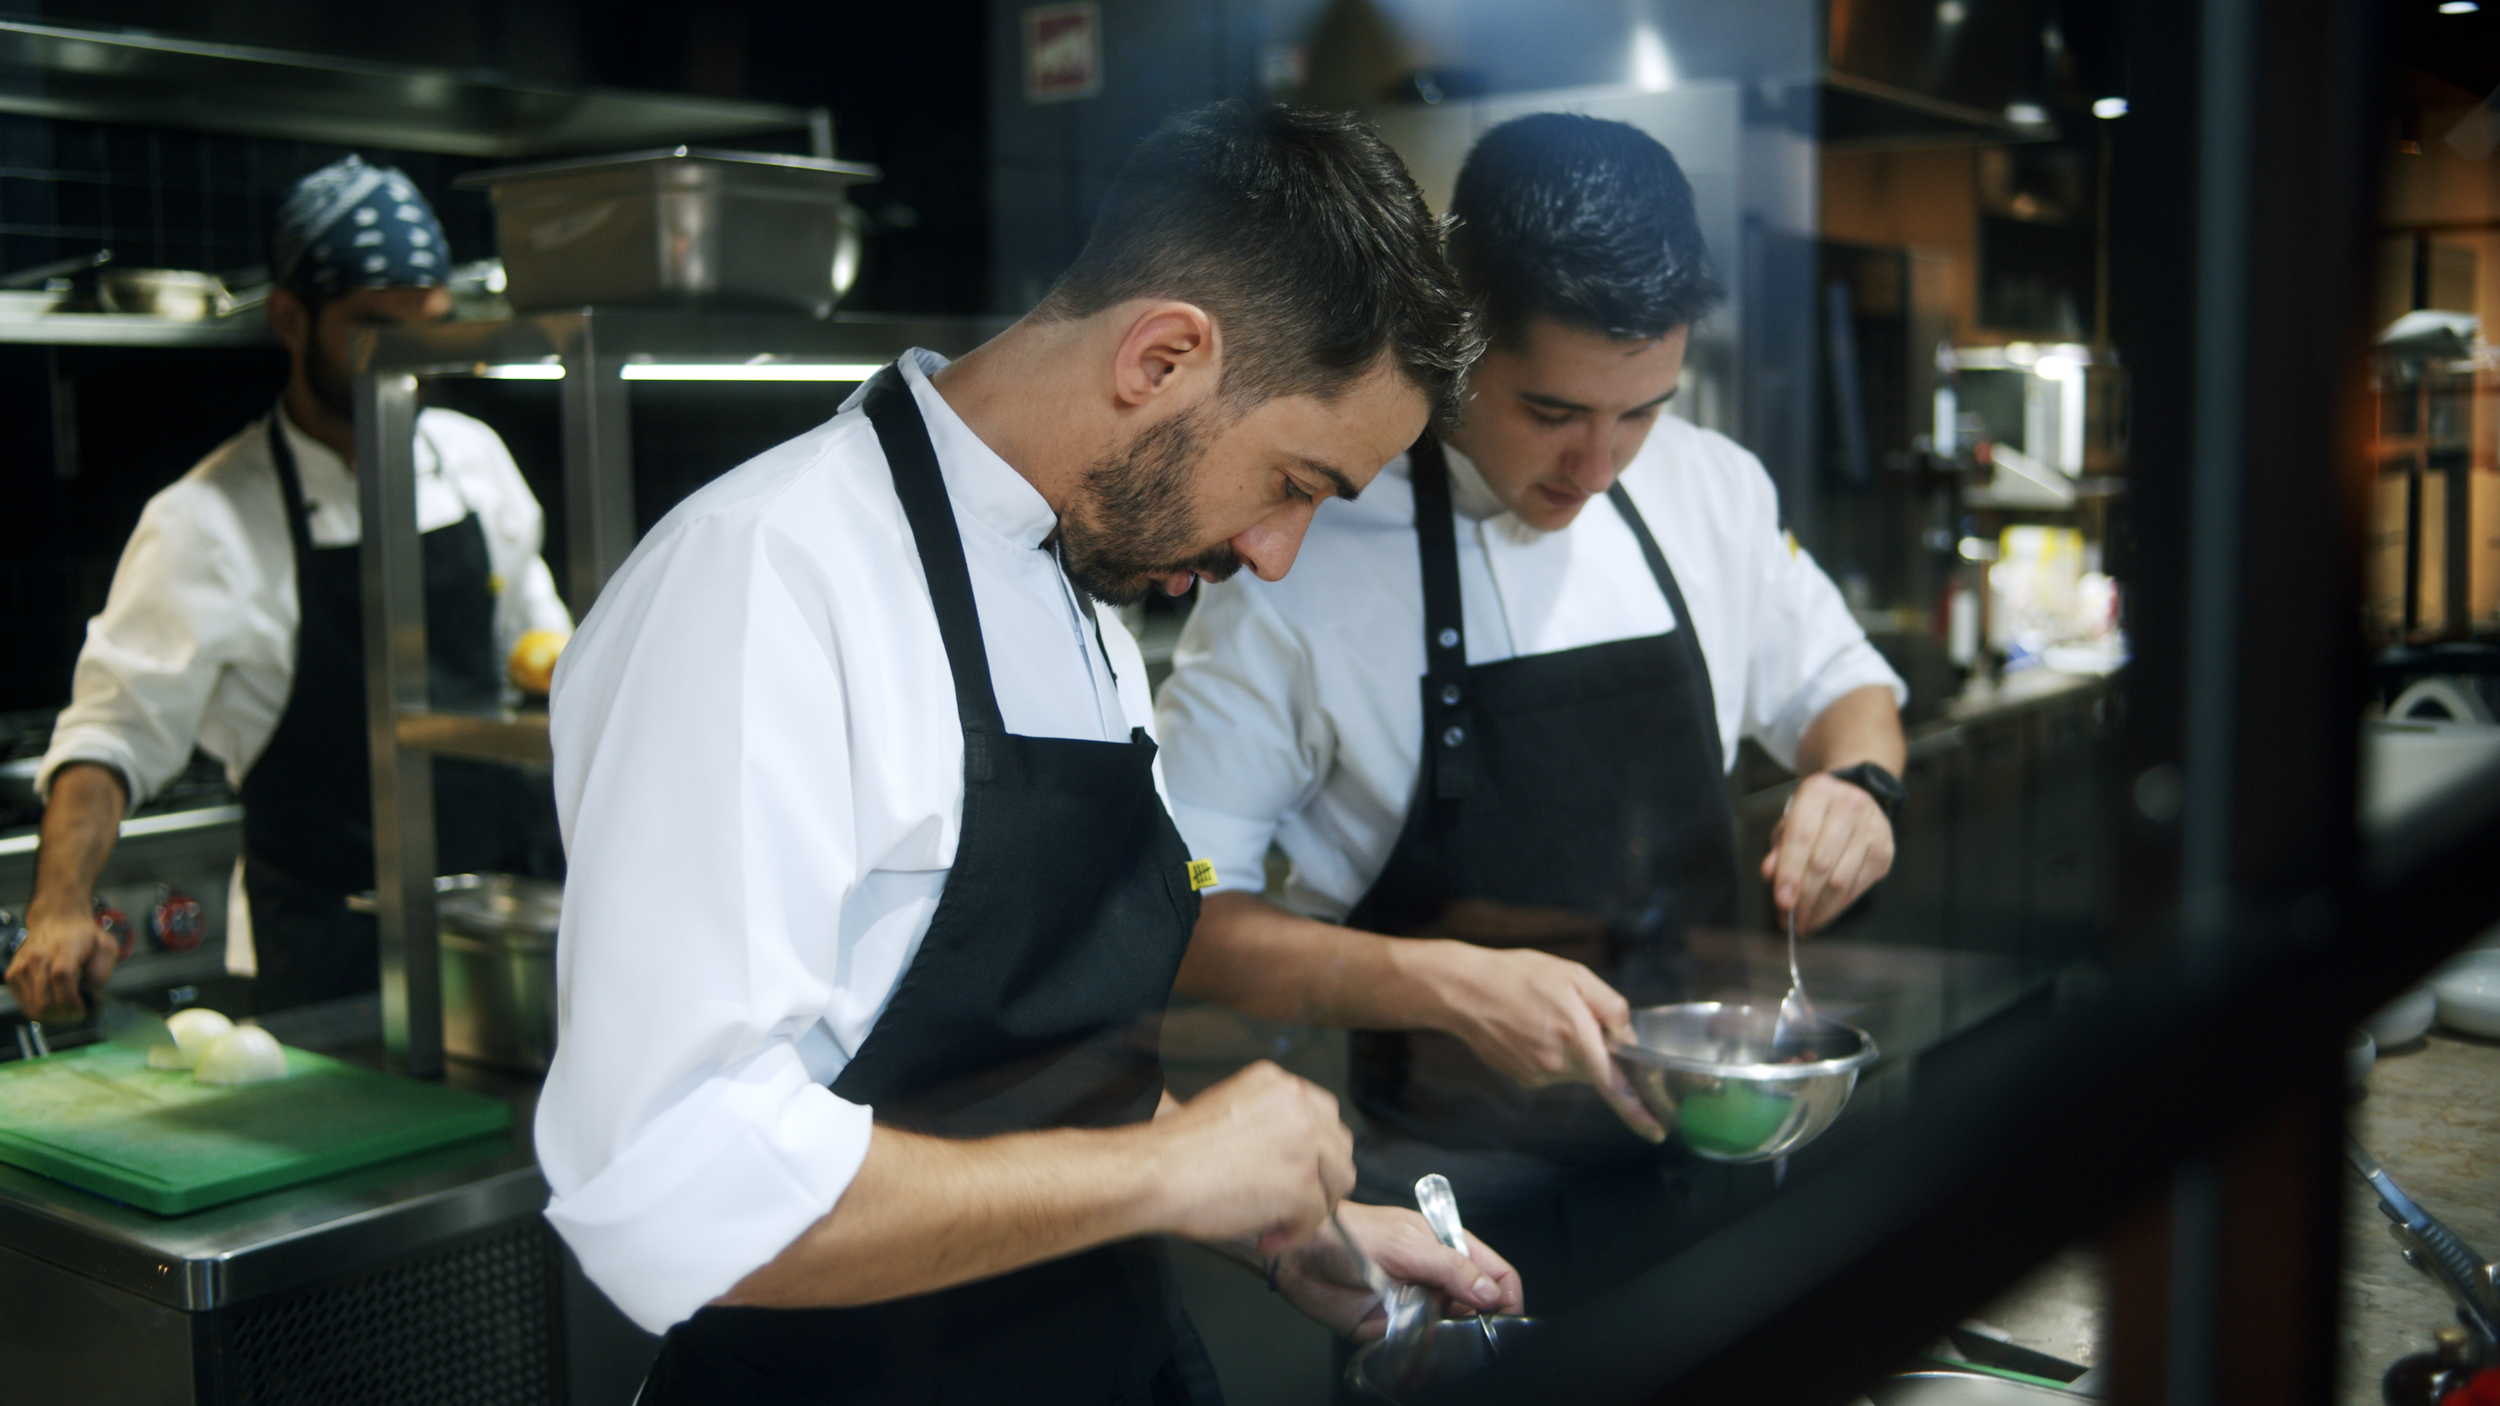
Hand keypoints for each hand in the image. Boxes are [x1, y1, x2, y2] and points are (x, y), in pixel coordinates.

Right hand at [5, 902, 118, 1020]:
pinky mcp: (13, 975)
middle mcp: (38, 956)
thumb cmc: (84, 937)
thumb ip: (102, 968)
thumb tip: (89, 987)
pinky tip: (53, 1005)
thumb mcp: (106, 946)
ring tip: (67, 1011)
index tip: (83, 1009)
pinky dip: (40, 1011)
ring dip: (53, 1016)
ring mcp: (22, 966)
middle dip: (65, 1015)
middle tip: (77, 1014)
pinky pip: (25, 1005)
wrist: (56, 921)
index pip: (61, 976)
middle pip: (45, 1000)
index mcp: (64, 947)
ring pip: (34, 1007)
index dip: (71, 1000)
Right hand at [1147, 1061, 1352, 1255]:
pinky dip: (1294, 1233)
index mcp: (1279, 1083)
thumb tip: (1288, 1157)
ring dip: (1310, 1208)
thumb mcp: (1230, 1111)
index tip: (1295, 1173)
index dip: (1314, 1152)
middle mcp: (1299, 1105)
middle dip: (1320, 1180)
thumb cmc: (1178, 1151)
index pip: (1324, 1116)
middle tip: (1291, 1204)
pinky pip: (1316, 1217)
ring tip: (1275, 1223)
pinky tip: (1266, 1238)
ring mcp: (1305, 1144)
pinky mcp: (1302, 1184)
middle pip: (1339, 1148)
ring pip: (1336, 1183)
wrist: (1155, 1173)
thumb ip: (1267, 1123)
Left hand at [1270, 1202, 1523, 1340]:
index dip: (1507, 1295)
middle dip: (1482, 1325)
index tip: (1507, 1318)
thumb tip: (1490, 1292)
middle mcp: (1436, 1279)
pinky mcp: (1394, 1330)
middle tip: (1474, 1335)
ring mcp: (1417, 1306)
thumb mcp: (1406, 1244)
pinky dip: (1425, 1357)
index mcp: (1446, 1249)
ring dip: (1452, 1342)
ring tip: (1439, 1338)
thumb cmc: (1349, 1234)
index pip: (1494, 1272)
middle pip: (1479, 1308)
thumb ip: (1449, 1267)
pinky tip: (1420, 1353)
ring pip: (1452, 1333)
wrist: (1299, 1255)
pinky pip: (1420, 1350)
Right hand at [1421, 942, 1664, 1142]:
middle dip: (1594, 1049)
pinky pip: (1551, 1068)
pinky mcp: (1523, 1078)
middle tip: (1569, 1014)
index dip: (1638, 1112)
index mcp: (1576, 1036)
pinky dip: (1549, 1051)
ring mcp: (1538, 1074)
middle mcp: (1558, 1063)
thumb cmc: (1517, 976)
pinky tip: (1528, 1027)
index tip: (1657, 1131)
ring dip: (1570, 1047)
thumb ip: (1609, 1004)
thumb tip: (1626, 1034)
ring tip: (1543, 1015)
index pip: (1615, 1085)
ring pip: (1573, 1068)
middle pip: (1595, 1068)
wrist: (1463, 991)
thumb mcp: (1572, 975)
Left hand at [1760, 770, 1895, 932]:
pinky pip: (1858, 887)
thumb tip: (1771, 876)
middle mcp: (1849, 806)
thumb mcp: (1790, 822)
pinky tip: (1824, 913)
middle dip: (1804, 899)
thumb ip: (1779, 849)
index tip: (1781, 902)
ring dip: (1820, 909)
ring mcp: (1872, 829)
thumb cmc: (1815, 815)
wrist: (1853, 798)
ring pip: (1842, 881)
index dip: (1790, 874)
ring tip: (1805, 922)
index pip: (1801, 838)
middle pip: (1822, 863)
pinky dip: (1838, 906)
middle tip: (1791, 920)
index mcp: (1818, 792)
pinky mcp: (1885, 851)